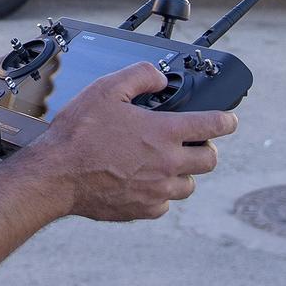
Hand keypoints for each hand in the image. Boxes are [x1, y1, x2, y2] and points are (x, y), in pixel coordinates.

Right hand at [23, 62, 236, 222]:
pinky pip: (165, 205)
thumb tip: (159, 78)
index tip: (229, 120)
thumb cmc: (78, 133)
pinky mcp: (143, 210)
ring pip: (189, 185)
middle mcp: (167, 163)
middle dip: (206, 149)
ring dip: (184, 173)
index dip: (227, 120)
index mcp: (164, 132)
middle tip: (193, 143)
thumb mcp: (106, 89)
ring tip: (167, 164)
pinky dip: (161, 194)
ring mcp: (157, 190)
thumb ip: (139, 76)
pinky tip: (146, 183)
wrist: (56, 175)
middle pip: (209, 160)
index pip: (213, 125)